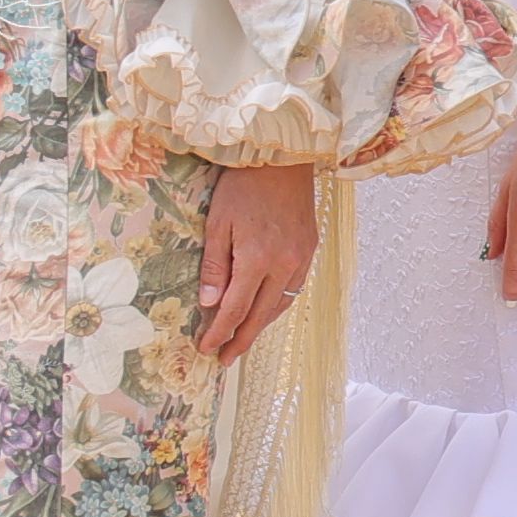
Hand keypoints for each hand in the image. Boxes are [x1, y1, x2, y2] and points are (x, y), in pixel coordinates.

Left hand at [197, 161, 319, 356]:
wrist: (283, 158)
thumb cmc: (243, 185)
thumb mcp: (217, 223)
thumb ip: (214, 266)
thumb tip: (209, 304)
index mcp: (257, 259)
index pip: (235, 308)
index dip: (220, 332)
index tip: (207, 349)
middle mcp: (283, 264)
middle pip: (260, 315)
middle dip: (241, 339)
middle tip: (225, 358)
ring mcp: (301, 258)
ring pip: (280, 305)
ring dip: (261, 326)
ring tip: (243, 340)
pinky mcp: (309, 249)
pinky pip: (294, 288)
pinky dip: (278, 305)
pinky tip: (267, 310)